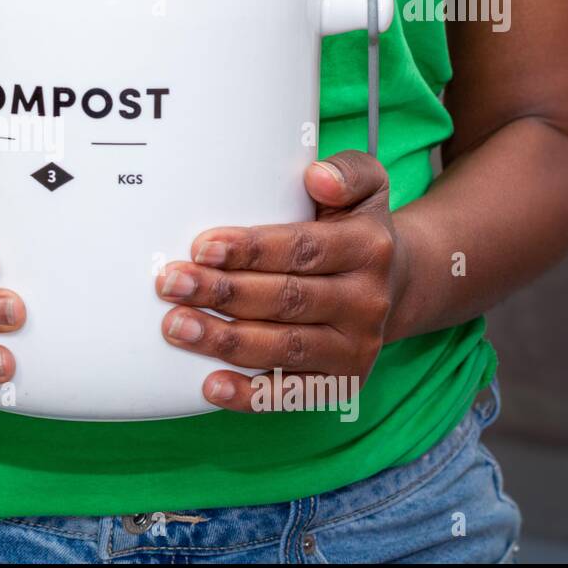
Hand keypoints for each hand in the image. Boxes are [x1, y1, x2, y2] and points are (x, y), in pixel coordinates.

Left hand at [154, 150, 403, 412]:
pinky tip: (210, 386)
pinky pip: (293, 395)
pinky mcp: (342, 382)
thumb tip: (317, 176)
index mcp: (368, 248)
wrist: (397, 284)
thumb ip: (347, 171)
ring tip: (176, 327)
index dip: (251, 250)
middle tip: (170, 285)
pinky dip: (252, 396)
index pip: (303, 249)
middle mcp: (367, 301)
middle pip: (287, 299)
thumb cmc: (353, 229)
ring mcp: (356, 347)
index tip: (202, 247)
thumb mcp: (365, 186)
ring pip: (285, 348)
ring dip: (226, 341)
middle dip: (223, 293)